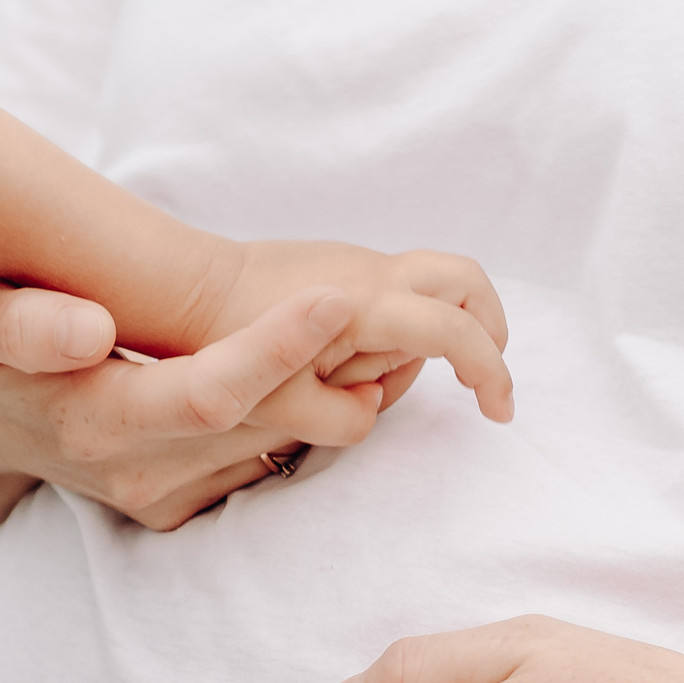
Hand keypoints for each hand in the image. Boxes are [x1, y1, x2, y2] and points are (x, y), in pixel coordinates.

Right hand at [0, 281, 384, 529]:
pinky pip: (268, 458)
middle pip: (265, 419)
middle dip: (331, 363)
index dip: (274, 349)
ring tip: (368, 322)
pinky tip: (326, 367)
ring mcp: (170, 497)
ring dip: (329, 387)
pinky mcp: (191, 509)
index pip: (204, 394)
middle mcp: (140, 471)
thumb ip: (23, 327)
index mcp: (93, 421)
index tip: (335, 299)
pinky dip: (303, 413)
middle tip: (384, 300)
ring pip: (280, 440)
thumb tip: (86, 330)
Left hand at [197, 242, 513, 423]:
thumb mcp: (282, 408)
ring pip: (435, 283)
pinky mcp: (342, 264)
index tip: (497, 412)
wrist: (186, 288)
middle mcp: (373, 273)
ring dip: (445, 328)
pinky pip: (398, 288)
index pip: (456, 332)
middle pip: (467, 281)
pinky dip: (407, 322)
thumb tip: (376, 402)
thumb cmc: (223, 345)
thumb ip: (346, 420)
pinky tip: (365, 360)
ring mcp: (359, 262)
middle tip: (482, 377)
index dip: (490, 373)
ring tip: (405, 377)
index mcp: (366, 305)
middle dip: (490, 328)